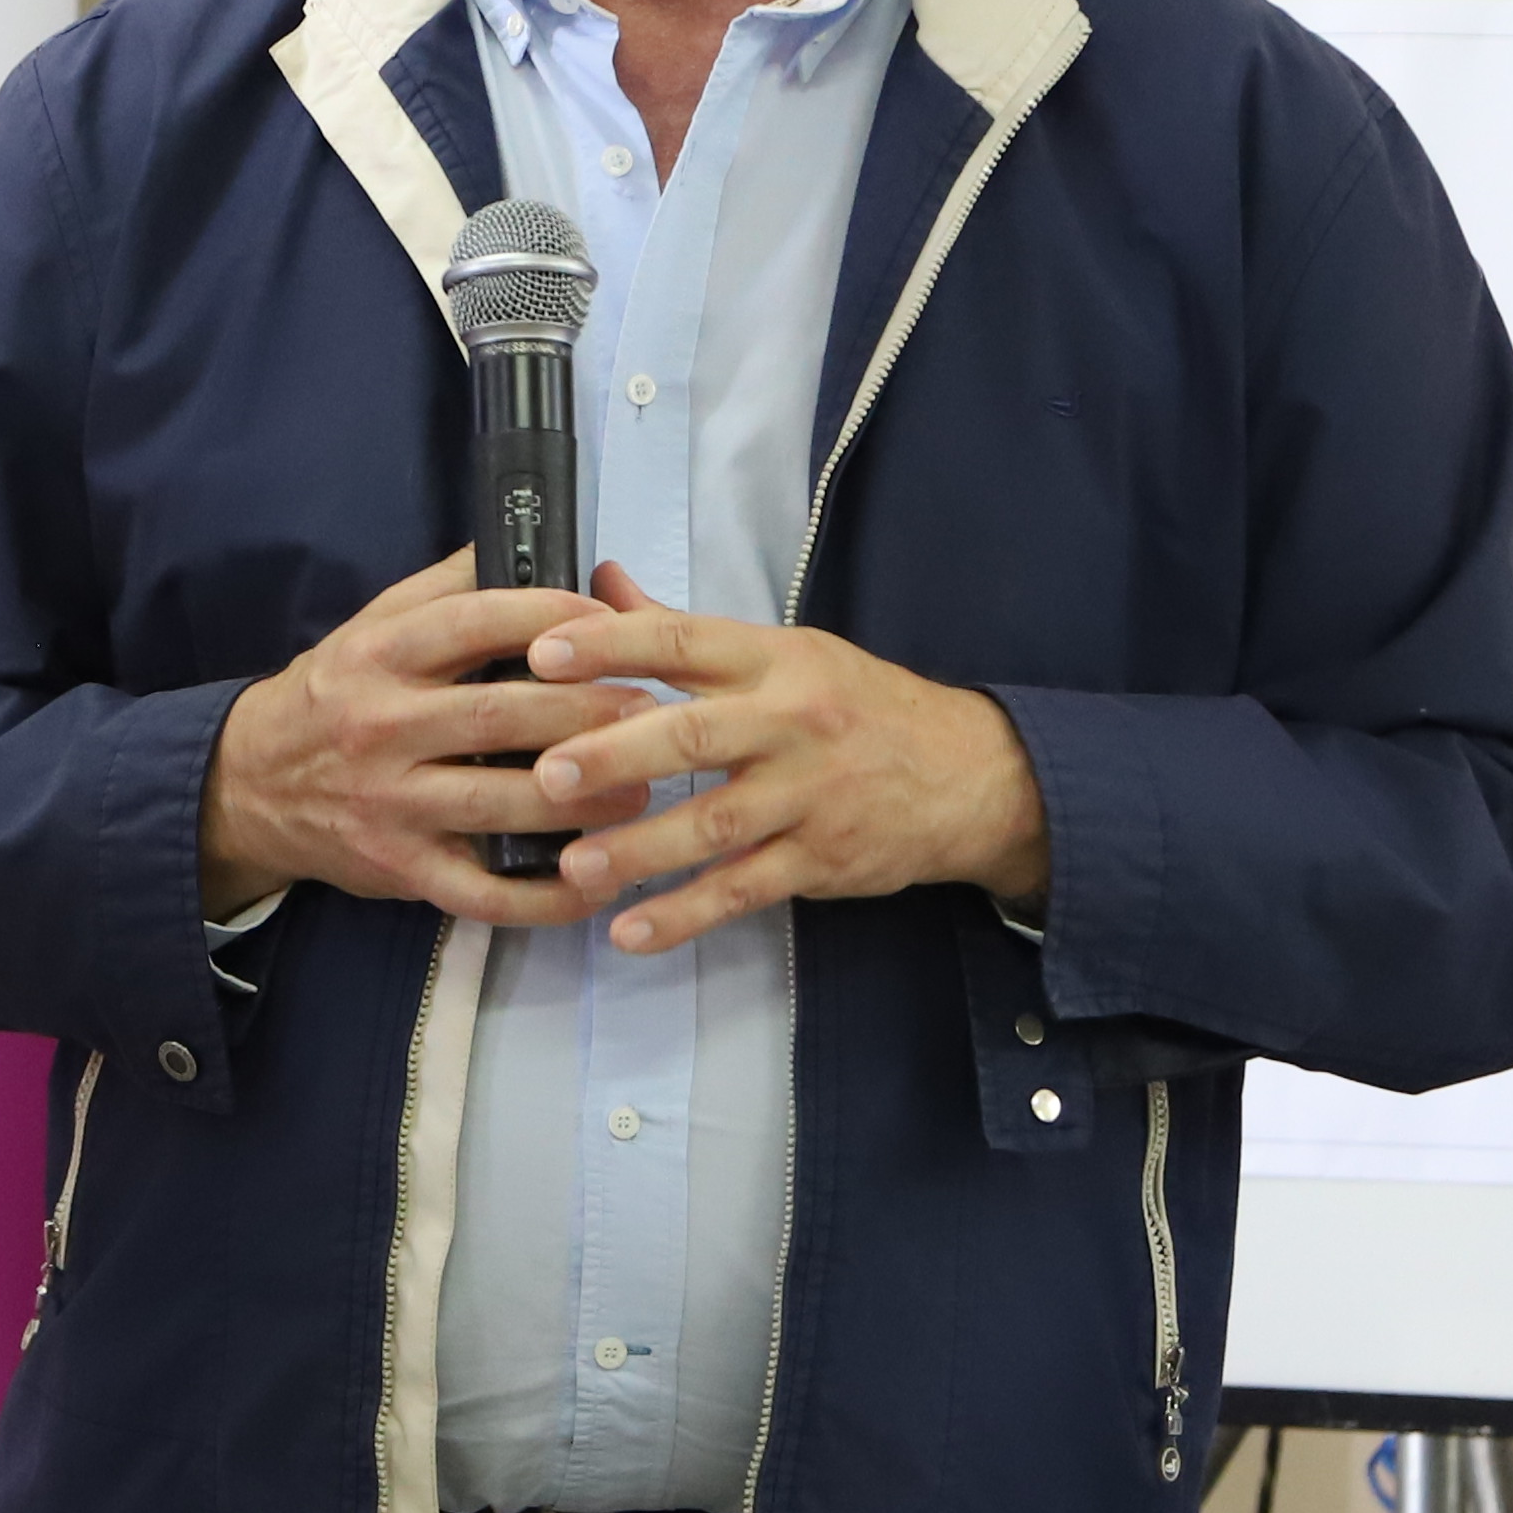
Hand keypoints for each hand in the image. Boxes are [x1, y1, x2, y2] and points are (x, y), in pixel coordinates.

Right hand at [195, 551, 627, 924]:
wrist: (250, 786)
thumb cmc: (332, 696)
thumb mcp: (369, 627)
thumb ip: (443, 590)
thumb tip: (527, 547)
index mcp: (379, 656)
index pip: (473, 623)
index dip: (550, 618)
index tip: (611, 624)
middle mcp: (382, 727)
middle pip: (497, 716)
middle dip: (585, 712)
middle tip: (650, 711)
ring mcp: (390, 805)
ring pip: (498, 804)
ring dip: (581, 800)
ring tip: (641, 792)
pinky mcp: (400, 870)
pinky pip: (481, 892)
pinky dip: (543, 898)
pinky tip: (596, 886)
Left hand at [516, 568, 1048, 953]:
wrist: (970, 775)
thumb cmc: (858, 708)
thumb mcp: (785, 653)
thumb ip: (685, 632)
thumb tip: (601, 582)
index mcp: (776, 659)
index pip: (684, 642)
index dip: (612, 645)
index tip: (542, 653)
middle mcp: (792, 721)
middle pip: (696, 734)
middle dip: (617, 755)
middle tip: (548, 774)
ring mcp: (809, 794)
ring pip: (717, 822)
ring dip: (641, 848)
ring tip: (574, 866)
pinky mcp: (821, 858)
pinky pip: (745, 888)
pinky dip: (686, 913)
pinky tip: (630, 930)